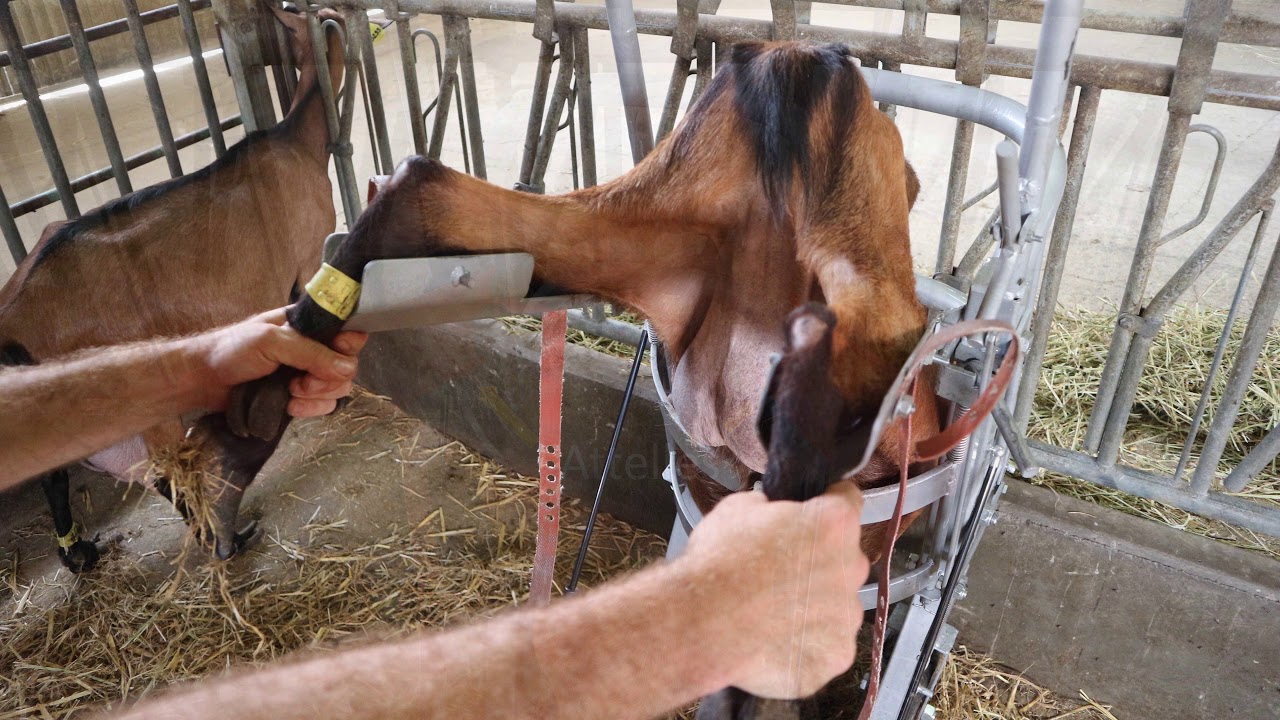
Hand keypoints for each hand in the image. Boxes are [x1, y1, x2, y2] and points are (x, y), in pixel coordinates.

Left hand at [195, 308, 368, 416]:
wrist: (203, 381)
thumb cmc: (231, 350)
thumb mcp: (271, 341)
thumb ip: (311, 352)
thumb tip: (347, 369)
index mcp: (309, 325)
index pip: (349, 330)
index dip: (349, 344)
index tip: (336, 353)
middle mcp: (313, 348)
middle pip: (348, 364)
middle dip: (328, 377)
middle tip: (301, 380)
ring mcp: (308, 374)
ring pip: (338, 387)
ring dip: (316, 395)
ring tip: (290, 392)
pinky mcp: (301, 397)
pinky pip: (324, 406)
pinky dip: (310, 409)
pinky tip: (289, 406)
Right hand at [681, 481, 867, 698]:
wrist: (702, 623)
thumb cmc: (718, 566)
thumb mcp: (737, 508)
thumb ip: (772, 507)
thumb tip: (772, 513)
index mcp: (833, 524)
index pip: (848, 500)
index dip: (825, 505)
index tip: (813, 516)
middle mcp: (850, 567)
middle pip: (845, 557)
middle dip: (818, 561)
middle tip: (781, 570)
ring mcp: (846, 616)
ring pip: (838, 604)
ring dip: (814, 605)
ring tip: (773, 610)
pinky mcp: (836, 654)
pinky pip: (828, 644)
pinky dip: (807, 644)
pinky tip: (776, 637)